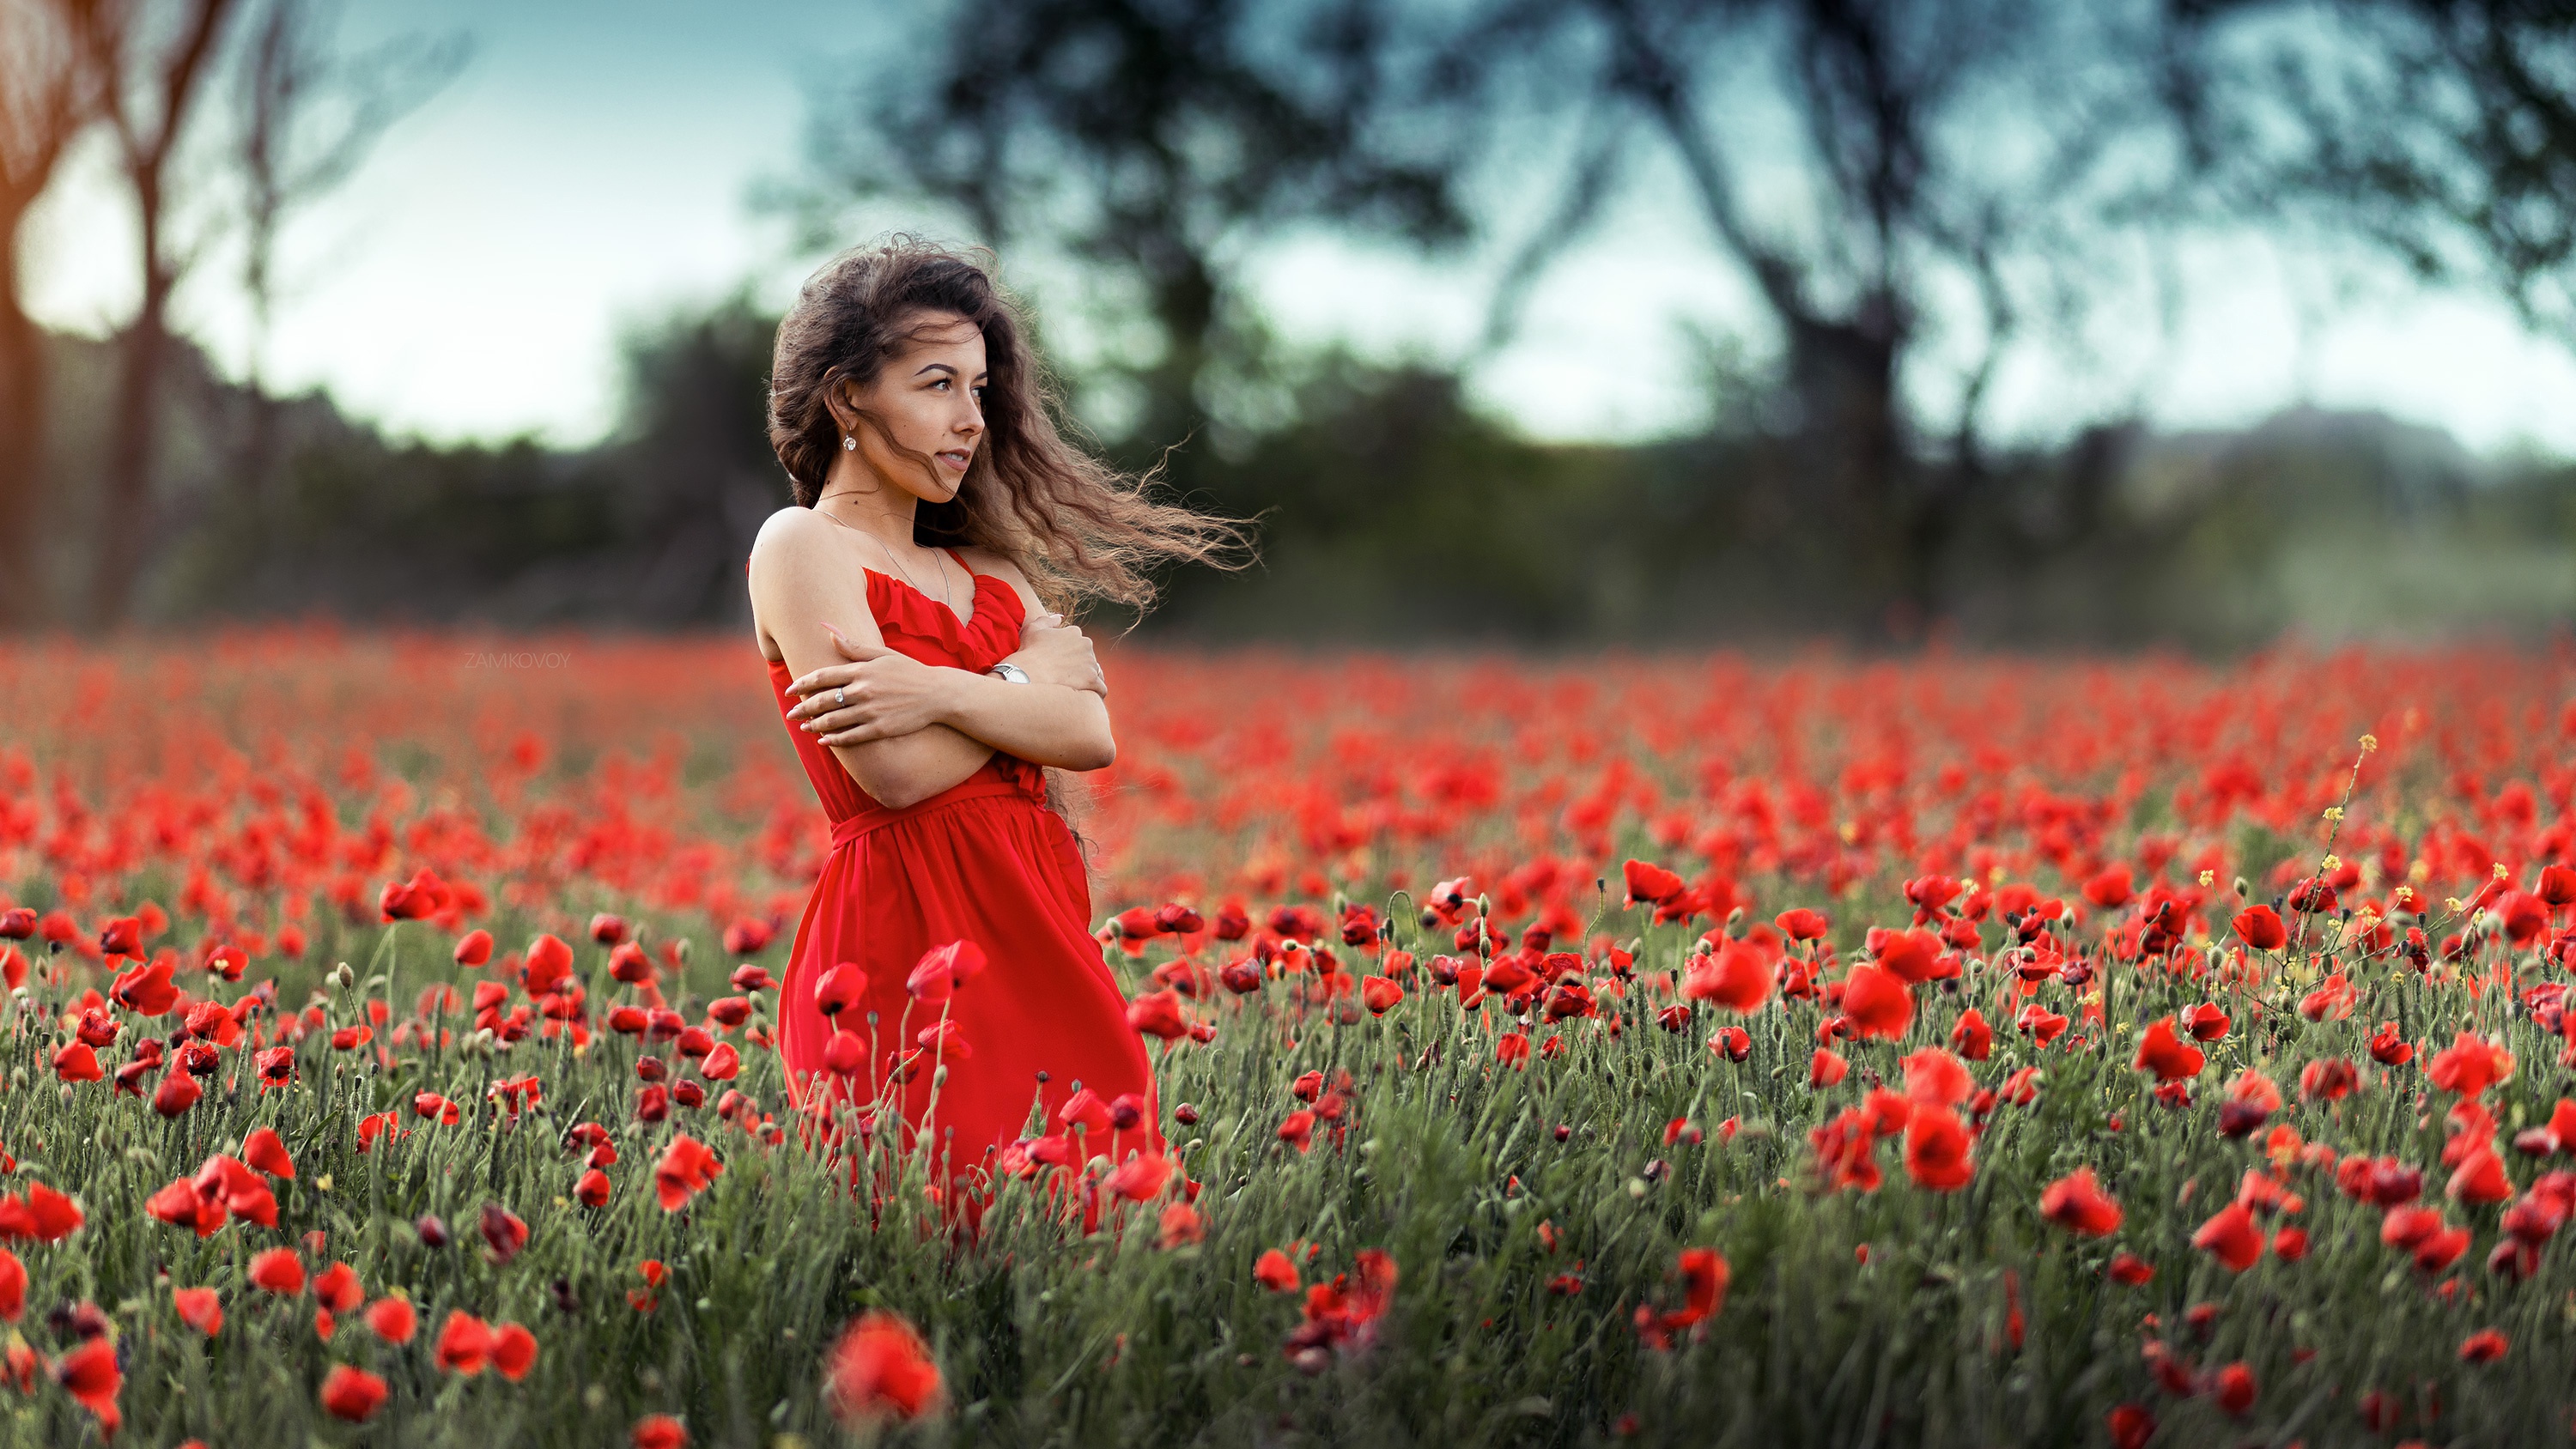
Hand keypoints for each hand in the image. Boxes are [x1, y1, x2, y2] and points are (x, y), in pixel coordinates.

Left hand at [784, 623, 958, 743]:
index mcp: (861, 671)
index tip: (790, 690)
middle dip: (803, 708)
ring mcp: (871, 711)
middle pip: (823, 700)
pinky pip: (851, 736)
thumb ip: (853, 646)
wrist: (937, 694)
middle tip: (791, 714)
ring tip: (804, 727)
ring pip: (834, 720)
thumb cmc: (909, 671)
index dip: (802, 684)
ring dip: (815, 725)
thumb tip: (828, 631)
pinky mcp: (880, 728)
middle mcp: (863, 691)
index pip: (823, 677)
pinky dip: (834, 740)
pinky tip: (824, 741)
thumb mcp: (882, 654)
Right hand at [1011, 611, 1106, 695]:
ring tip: (1074, 689)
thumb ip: (1048, 620)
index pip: (1079, 644)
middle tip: (1065, 678)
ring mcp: (1090, 663)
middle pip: (1088, 658)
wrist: (1027, 674)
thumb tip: (1060, 618)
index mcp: (1074, 633)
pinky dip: (1095, 693)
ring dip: (1088, 680)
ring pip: (1096, 672)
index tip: (1060, 664)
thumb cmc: (1028, 652)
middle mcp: (1086, 645)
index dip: (1070, 655)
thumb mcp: (1033, 629)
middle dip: (1080, 666)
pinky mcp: (1092, 680)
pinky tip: (1085, 698)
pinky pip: (1101, 688)